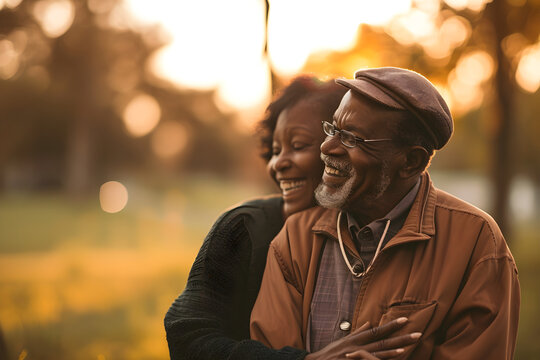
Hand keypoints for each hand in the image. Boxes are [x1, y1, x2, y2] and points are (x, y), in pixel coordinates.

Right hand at [304, 317, 420, 359]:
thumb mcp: (344, 340)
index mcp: (357, 339)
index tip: (405, 320)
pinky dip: (385, 358)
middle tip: (418, 333)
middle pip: (384, 340)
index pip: (378, 330)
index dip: (392, 325)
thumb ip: (358, 332)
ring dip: (396, 347)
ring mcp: (358, 356)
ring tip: (410, 344)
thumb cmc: (329, 353)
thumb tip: (369, 323)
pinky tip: (397, 356)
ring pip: (381, 351)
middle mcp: (359, 346)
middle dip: (401, 336)